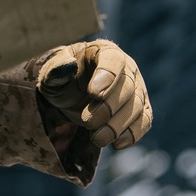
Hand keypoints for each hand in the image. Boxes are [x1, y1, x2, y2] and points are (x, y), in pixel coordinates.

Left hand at [36, 39, 151, 150]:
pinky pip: (144, 122)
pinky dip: (132, 134)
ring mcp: (137, 88)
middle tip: (87, 122)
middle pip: (127, 87)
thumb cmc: (62, 79)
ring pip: (136, 107)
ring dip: (117, 126)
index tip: (93, 94)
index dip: (107, 76)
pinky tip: (116, 144)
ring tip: (96, 139)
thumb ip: (56, 69)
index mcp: (104, 51)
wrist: (71, 96)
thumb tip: (68, 65)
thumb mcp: (51, 73)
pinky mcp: (141, 109)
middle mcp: (127, 67)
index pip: (113, 60)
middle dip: (108, 108)